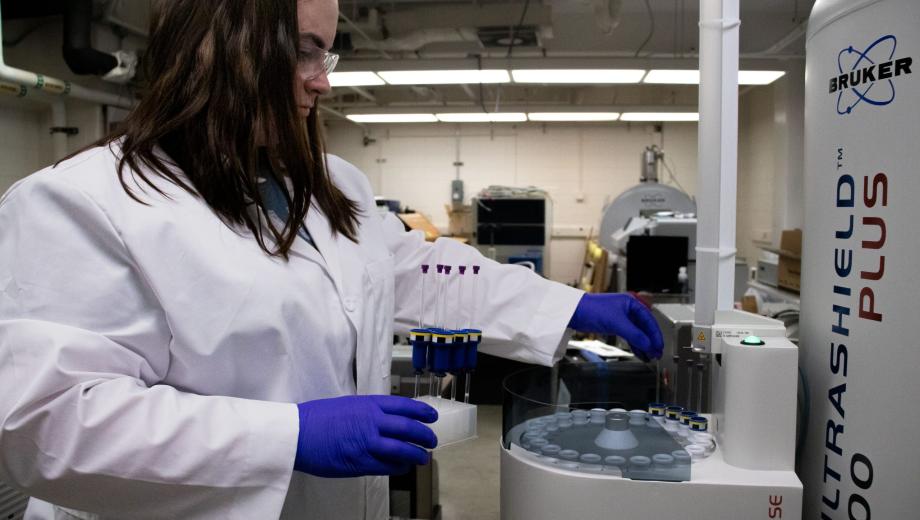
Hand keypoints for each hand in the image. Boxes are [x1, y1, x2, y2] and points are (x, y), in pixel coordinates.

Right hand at [294, 395, 437, 477]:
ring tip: (422, 457)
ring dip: (417, 454)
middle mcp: (373, 422)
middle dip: (425, 435)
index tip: (431, 416)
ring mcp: (368, 443)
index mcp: (369, 404)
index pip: (405, 406)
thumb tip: (385, 419)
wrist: (298, 433)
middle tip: (432, 440)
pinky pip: (388, 466)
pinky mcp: (361, 462)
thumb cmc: (318, 418)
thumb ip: (369, 411)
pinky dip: (400, 467)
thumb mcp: (348, 405)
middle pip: (409, 428)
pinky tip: (403, 467)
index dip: (422, 412)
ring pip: (403, 449)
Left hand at [567, 293, 663, 360]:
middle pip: (644, 328)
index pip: (649, 320)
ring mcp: (622, 318)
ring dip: (644, 345)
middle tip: (657, 354)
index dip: (655, 335)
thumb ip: (634, 334)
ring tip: (650, 356)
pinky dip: (635, 345)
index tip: (659, 346)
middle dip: (651, 341)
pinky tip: (640, 353)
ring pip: (638, 333)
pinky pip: (630, 336)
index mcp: (632, 303)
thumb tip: (647, 344)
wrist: (574, 312)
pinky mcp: (615, 326)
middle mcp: (628, 310)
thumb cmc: (592, 309)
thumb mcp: (616, 322)